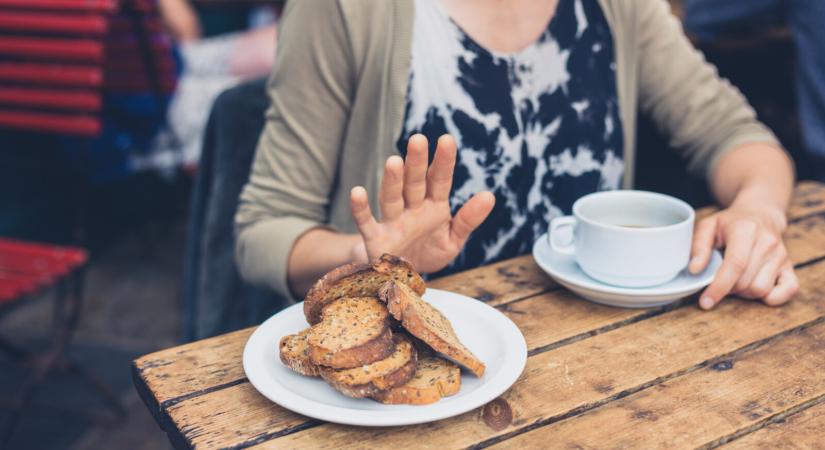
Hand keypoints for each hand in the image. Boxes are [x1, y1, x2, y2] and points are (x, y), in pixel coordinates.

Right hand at [349, 134, 494, 272]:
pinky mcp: (376, 239)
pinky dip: (361, 209)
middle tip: (418, 139)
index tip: (447, 140)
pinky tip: (357, 192)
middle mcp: (412, 209)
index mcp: (433, 206)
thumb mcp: (453, 240)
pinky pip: (366, 222)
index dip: (443, 161)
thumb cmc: (428, 252)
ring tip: (394, 161)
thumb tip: (490, 196)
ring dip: (392, 181)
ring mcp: (392, 222)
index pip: (439, 180)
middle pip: (414, 183)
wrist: (403, 279)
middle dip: (416, 163)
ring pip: (391, 198)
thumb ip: (469, 219)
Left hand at [689, 204, 798, 309]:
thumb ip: (698, 246)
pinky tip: (755, 289)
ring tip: (735, 280)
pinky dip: (772, 297)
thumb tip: (694, 270)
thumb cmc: (730, 223)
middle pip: (746, 281)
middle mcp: (768, 243)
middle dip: (727, 289)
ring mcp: (782, 255)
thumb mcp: (708, 226)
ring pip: (761, 289)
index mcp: (746, 230)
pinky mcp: (790, 266)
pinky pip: (788, 291)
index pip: (736, 264)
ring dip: (744, 293)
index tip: (705, 302)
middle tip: (719, 280)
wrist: (760, 215)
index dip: (719, 286)